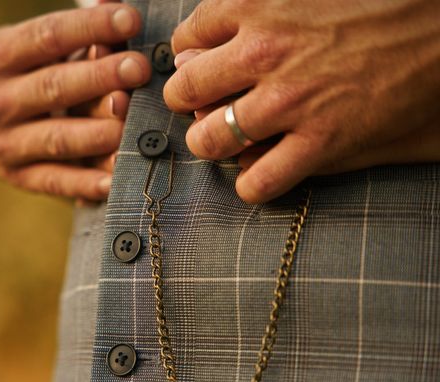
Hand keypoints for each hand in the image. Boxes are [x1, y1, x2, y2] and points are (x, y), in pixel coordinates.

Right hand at [0, 4, 150, 200]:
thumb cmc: (20, 74)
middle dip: (100, 77)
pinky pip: (56, 182)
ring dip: (98, 132)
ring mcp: (2, 145)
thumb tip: (115, 3)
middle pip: (53, 87)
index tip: (131, 19)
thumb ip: (74, 34)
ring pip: (57, 139)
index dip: (90, 27)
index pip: (47, 37)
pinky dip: (86, 183)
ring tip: (132, 123)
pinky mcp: (18, 177)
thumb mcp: (33, 48)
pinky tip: (115, 179)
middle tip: (139, 68)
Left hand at [164, 0, 439, 203]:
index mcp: (257, 5)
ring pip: (209, 140)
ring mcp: (290, 102)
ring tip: (230, 141)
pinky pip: (257, 181)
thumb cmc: (375, 4)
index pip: (187, 39)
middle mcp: (264, 53)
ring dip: (212, 145)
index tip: (205, 68)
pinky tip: (262, 172)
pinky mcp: (322, 142)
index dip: (191, 59)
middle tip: (211, 108)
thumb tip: (194, 47)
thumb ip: (245, 12)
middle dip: (191, 103)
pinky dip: (252, 184)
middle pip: (185, 92)